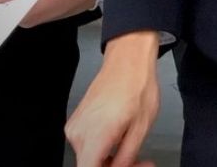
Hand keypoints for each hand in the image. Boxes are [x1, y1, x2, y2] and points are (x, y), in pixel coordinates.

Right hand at [65, 31, 160, 166]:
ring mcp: (74, 128)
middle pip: (90, 165)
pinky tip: (122, 142)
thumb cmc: (138, 88)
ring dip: (111, 161)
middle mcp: (77, 135)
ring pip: (90, 158)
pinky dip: (104, 149)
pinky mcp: (76, 123)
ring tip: (137, 154)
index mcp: (93, 138)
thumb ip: (126, 158)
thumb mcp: (141, 129)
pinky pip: (88, 145)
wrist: (128, 60)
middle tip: (142, 163)